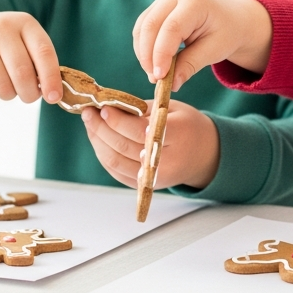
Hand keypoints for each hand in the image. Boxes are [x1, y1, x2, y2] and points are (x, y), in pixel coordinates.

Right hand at [0, 10, 60, 102]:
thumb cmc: (3, 42)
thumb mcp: (24, 39)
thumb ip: (40, 61)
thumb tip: (52, 94)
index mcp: (24, 22)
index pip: (44, 52)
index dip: (51, 78)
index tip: (54, 97)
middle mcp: (1, 28)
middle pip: (22, 74)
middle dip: (30, 93)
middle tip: (28, 95)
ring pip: (3, 88)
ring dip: (9, 95)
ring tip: (5, 83)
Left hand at [81, 100, 219, 189]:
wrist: (204, 155)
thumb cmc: (186, 126)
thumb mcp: (173, 109)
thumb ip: (144, 109)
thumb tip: (110, 106)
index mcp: (178, 136)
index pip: (141, 131)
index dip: (118, 121)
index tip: (104, 107)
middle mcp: (167, 162)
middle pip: (124, 147)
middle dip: (101, 128)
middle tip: (88, 112)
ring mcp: (155, 178)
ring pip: (116, 161)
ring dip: (97, 141)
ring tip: (90, 123)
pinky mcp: (145, 185)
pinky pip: (116, 171)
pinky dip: (102, 154)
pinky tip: (97, 138)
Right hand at [133, 0, 271, 89]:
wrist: (232, 19)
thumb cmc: (227, 33)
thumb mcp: (215, 50)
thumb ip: (191, 65)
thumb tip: (170, 85)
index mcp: (196, 2)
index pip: (171, 28)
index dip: (161, 54)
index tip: (159, 77)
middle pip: (150, 25)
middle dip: (148, 55)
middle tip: (154, 79)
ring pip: (142, 27)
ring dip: (143, 53)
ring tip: (154, 74)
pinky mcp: (157, 8)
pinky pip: (143, 28)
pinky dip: (144, 47)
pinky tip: (153, 63)